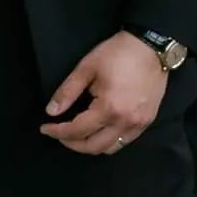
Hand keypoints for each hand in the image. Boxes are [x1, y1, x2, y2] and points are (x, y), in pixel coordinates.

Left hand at [40, 30, 167, 155]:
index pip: (78, 130)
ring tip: (78, 133)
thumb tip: (51, 112)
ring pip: (110, 148)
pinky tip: (99, 129)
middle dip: (72, 143)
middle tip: (59, 134)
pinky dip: (108, 141)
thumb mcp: (86, 68)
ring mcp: (139, 125)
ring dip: (91, 145)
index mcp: (109, 109)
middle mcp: (125, 123)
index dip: (58, 132)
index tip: (45, 128)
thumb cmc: (117, 54)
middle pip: (94, 147)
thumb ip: (67, 92)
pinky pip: (125, 141)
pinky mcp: (147, 122)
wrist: (150, 47)